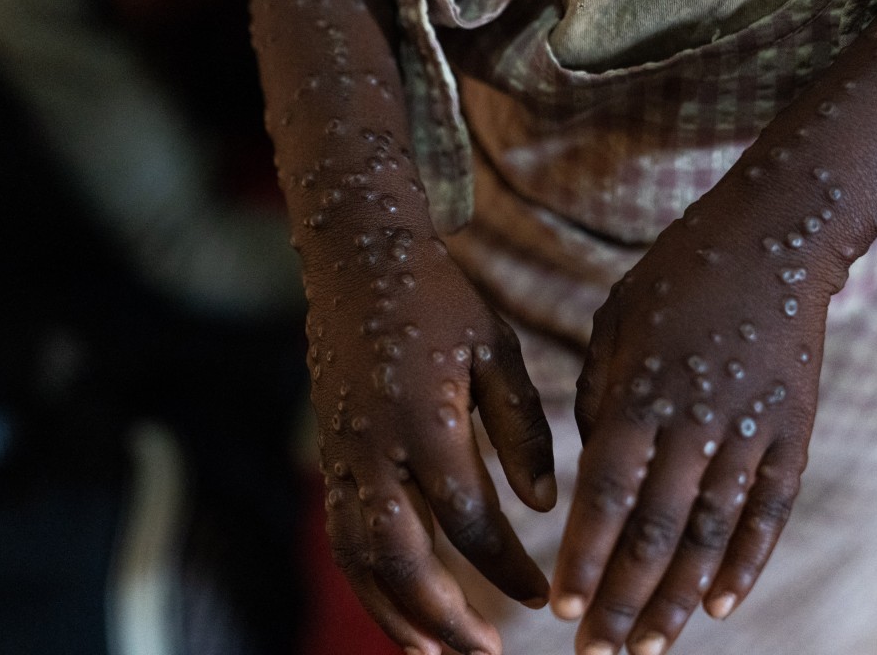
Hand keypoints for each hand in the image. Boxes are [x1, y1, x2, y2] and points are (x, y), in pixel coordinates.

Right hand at [310, 225, 556, 654]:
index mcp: (427, 421)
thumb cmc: (440, 300)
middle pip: (403, 560)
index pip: (471, 523)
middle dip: (446, 618)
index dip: (509, 569)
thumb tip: (543, 505)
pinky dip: (368, 579)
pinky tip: (397, 602)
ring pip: (360, 558)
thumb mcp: (497, 350)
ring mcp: (343, 455)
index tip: (546, 595)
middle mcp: (376, 448)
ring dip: (395, 613)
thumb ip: (523, 429)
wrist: (358, 261)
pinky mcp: (330, 454)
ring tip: (435, 652)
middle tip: (487, 654)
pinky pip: (343, 534)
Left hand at [552, 194, 830, 654]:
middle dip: (622, 598)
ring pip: (710, 532)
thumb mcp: (616, 320)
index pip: (606, 495)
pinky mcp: (793, 432)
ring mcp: (750, 429)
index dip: (585, 557)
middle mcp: (694, 420)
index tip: (562, 610)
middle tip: (596, 654)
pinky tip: (723, 606)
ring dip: (678, 597)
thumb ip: (600, 397)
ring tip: (650, 646)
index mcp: (641, 390)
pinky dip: (746, 561)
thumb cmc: (679, 273)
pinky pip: (769, 510)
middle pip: (655, 530)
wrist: (775, 237)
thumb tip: (594, 467)